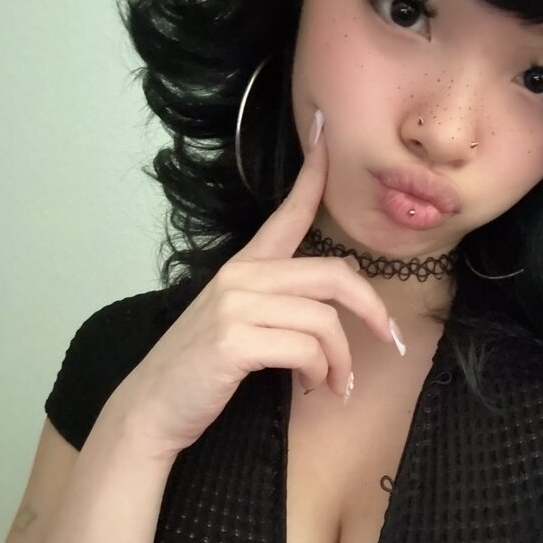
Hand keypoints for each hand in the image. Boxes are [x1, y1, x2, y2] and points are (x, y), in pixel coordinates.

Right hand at [112, 111, 394, 463]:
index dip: (313, 174)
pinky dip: (319, 374)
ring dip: (342, 361)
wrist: (152, 409)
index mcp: (243, 267)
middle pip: (334, 275)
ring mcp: (236, 306)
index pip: (287, 214)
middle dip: (372, 310)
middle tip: (390, 340)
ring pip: (325, 321)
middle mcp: (240, 277)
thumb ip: (277, 302)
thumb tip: (335, 300)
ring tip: (336, 385)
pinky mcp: (235, 341)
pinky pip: (306, 350)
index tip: (327, 133)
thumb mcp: (236, 322)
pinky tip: (312, 389)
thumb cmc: (199, 371)